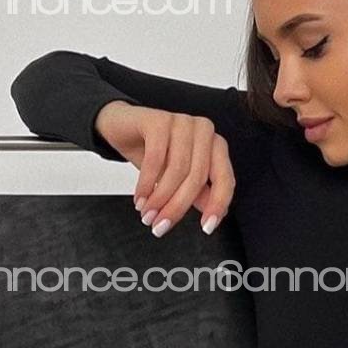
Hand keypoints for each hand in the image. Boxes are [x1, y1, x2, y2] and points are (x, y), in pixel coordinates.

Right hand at [95, 100, 234, 235]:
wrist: (122, 128)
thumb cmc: (154, 153)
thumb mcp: (179, 178)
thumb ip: (199, 194)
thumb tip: (213, 216)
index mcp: (216, 145)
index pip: (225, 179)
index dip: (218, 205)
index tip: (207, 228)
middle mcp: (204, 131)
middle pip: (198, 177)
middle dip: (177, 207)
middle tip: (160, 226)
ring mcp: (183, 122)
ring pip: (177, 170)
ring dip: (159, 198)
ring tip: (147, 215)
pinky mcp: (159, 120)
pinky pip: (155, 158)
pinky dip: (146, 183)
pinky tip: (139, 198)